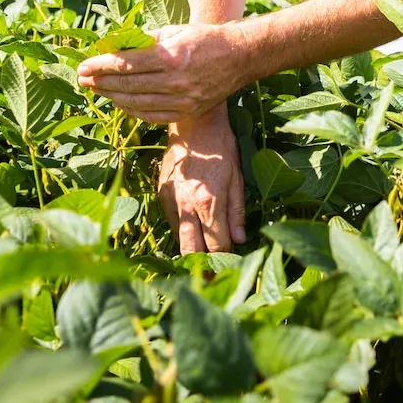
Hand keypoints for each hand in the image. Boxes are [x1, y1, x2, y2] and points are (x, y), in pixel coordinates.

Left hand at [77, 22, 249, 120]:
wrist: (240, 58)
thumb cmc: (205, 39)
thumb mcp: (175, 30)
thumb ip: (145, 40)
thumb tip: (115, 47)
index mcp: (171, 56)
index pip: (125, 64)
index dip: (100, 66)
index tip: (83, 67)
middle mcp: (176, 81)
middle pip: (127, 85)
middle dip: (100, 82)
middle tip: (82, 80)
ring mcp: (182, 100)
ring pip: (136, 103)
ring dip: (112, 97)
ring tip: (98, 90)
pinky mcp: (187, 112)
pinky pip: (151, 116)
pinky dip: (132, 110)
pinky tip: (121, 102)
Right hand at [159, 104, 246, 253]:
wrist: (194, 124)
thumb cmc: (222, 148)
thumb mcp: (237, 177)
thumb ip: (237, 211)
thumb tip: (241, 240)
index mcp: (209, 203)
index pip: (217, 245)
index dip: (225, 259)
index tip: (233, 266)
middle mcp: (186, 206)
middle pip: (191, 251)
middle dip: (203, 268)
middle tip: (212, 279)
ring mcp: (170, 201)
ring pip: (179, 239)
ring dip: (191, 249)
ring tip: (204, 259)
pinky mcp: (161, 195)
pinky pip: (171, 222)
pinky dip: (183, 230)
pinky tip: (193, 229)